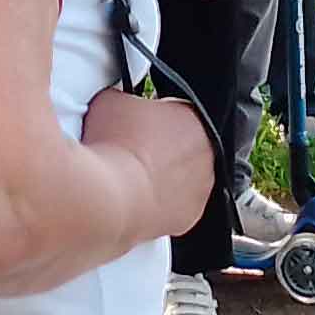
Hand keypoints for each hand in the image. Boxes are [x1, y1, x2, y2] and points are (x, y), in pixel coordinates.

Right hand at [86, 84, 217, 238]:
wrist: (108, 195)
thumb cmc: (112, 147)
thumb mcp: (110, 102)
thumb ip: (124, 97)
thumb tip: (119, 101)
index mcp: (194, 118)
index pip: (179, 112)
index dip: (156, 118)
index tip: (140, 125)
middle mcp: (207, 153)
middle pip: (185, 145)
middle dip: (163, 147)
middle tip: (135, 150)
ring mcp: (201, 188)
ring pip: (184, 177)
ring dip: (165, 176)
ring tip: (134, 177)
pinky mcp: (190, 216)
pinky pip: (177, 206)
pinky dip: (161, 204)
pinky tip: (138, 197)